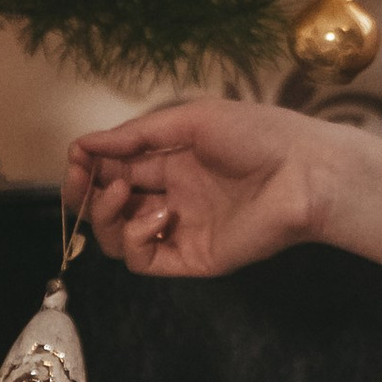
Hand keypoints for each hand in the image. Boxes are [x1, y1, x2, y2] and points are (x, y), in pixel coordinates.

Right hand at [68, 100, 352, 279]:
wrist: (305, 171)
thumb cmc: (257, 135)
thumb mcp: (190, 120)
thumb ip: (136, 135)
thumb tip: (84, 143)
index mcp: (171, 162)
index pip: (113, 170)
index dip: (89, 165)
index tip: (77, 154)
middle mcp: (170, 197)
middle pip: (108, 207)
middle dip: (85, 192)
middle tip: (81, 177)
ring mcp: (180, 230)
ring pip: (118, 238)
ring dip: (107, 216)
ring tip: (123, 194)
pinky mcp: (192, 257)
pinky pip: (145, 261)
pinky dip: (137, 240)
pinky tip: (159, 216)